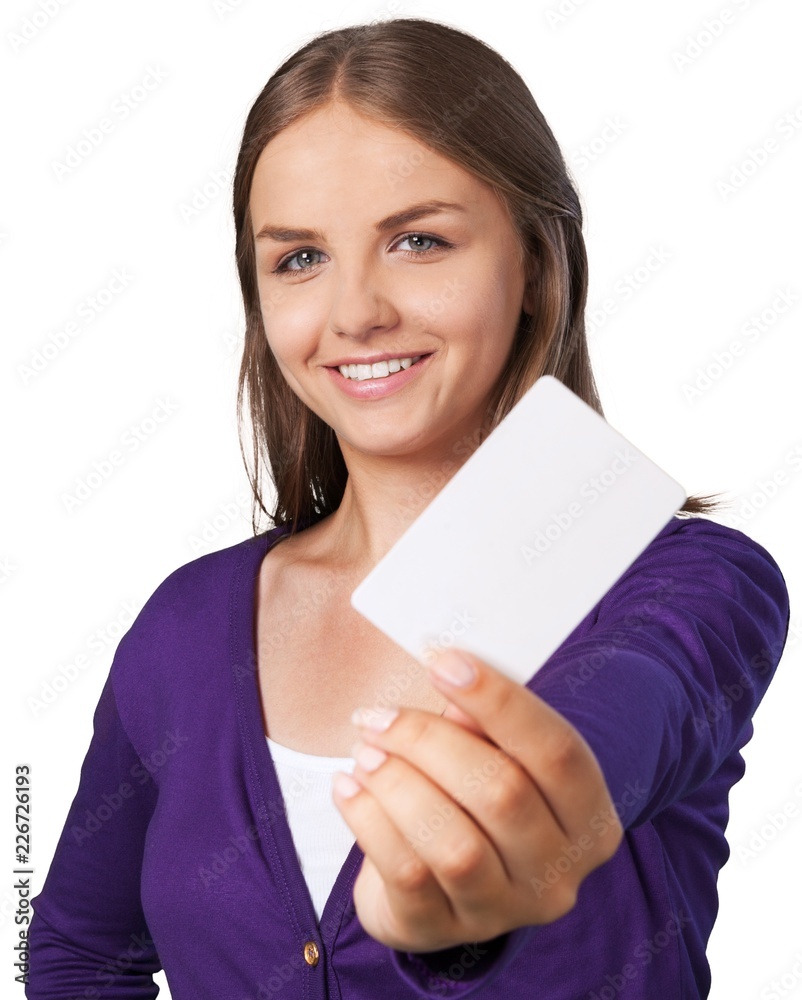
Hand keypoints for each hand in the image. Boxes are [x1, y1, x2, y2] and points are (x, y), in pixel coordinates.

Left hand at [332, 647, 623, 952]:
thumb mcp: (492, 754)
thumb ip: (479, 723)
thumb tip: (448, 672)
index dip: (498, 699)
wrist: (440, 882)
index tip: (441, 659)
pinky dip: (368, 819)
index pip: (556, 750)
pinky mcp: (442, 930)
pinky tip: (348, 786)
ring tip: (364, 750)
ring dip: (398, 783)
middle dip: (428, 741)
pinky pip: (405, 871)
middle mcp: (558, 873)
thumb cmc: (472, 796)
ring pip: (453, 842)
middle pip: (501, 793)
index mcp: (589, 816)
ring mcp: (503, 910)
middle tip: (378, 715)